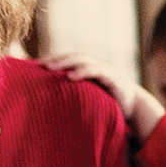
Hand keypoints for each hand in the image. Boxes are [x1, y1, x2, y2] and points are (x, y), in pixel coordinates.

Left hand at [42, 53, 165, 141]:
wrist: (134, 108)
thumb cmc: (108, 104)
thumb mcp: (87, 98)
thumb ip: (72, 97)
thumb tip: (49, 105)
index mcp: (86, 69)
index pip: (65, 61)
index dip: (50, 61)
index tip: (31, 65)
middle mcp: (93, 66)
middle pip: (70, 58)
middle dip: (53, 59)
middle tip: (37, 64)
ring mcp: (103, 69)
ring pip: (81, 61)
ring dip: (64, 63)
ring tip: (50, 68)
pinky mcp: (112, 77)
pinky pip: (95, 71)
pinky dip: (83, 72)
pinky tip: (71, 77)